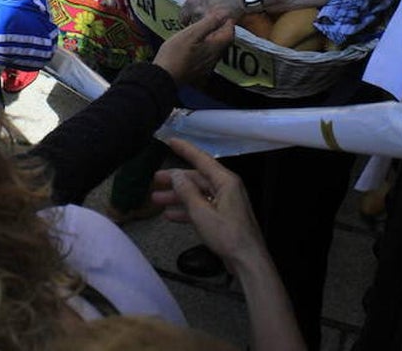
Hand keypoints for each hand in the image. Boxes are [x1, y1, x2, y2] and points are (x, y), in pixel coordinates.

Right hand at [152, 11, 233, 85]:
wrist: (164, 76)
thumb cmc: (176, 53)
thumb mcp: (191, 34)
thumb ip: (208, 23)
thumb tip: (221, 14)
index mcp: (215, 47)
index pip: (230, 33)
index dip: (227, 22)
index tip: (220, 14)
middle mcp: (214, 58)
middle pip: (224, 42)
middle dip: (220, 30)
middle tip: (211, 20)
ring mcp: (207, 67)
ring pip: (215, 50)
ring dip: (212, 39)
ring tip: (201, 31)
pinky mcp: (199, 72)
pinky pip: (207, 57)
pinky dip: (204, 48)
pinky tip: (194, 46)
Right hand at [152, 139, 265, 270]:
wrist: (247, 261)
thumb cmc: (227, 234)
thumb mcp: (202, 213)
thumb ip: (187, 192)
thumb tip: (176, 175)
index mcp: (225, 181)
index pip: (202, 159)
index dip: (185, 149)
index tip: (170, 140)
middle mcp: (226, 188)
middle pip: (197, 178)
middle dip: (175, 179)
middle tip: (154, 179)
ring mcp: (225, 203)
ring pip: (197, 194)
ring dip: (177, 196)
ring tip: (156, 199)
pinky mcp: (222, 217)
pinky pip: (201, 207)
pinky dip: (186, 210)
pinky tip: (170, 215)